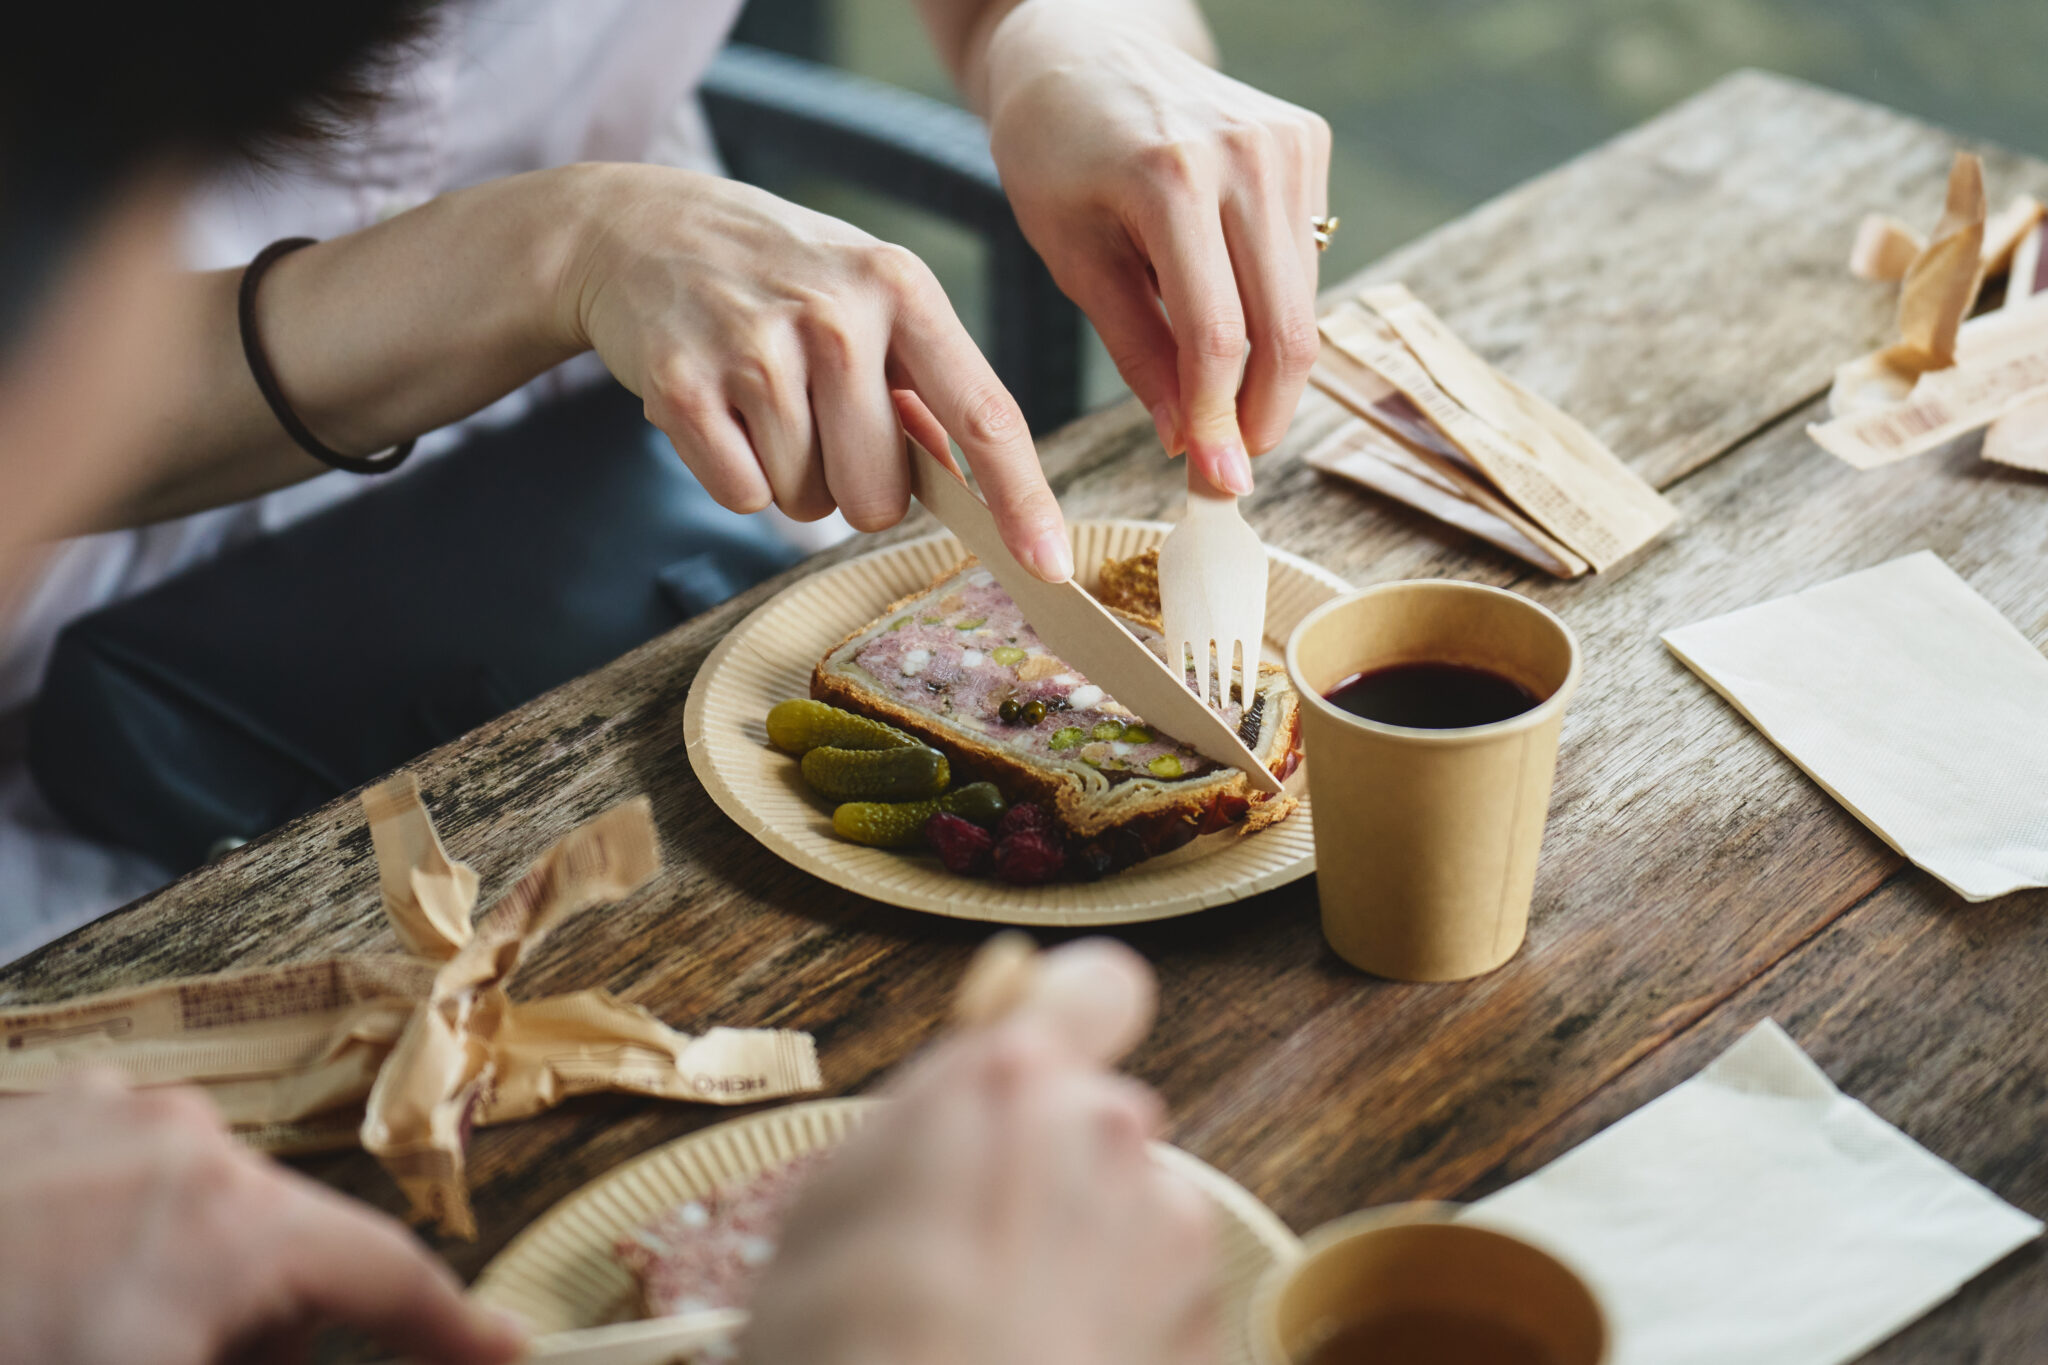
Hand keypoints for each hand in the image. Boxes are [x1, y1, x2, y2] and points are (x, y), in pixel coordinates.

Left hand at [0, 1074, 523, 1364]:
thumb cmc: (12, 1350)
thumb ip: (278, 1358)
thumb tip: (338, 1347)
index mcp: (226, 1222)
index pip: (387, 1277)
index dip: (455, 1331)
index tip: (508, 1357)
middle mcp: (182, 1142)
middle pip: (287, 1249)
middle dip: (273, 1332)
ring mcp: (100, 1118)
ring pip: (204, 1216)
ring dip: (188, 1294)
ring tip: (101, 1336)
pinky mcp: (34, 1115)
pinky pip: (124, 1185)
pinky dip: (119, 1249)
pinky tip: (54, 1301)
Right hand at [560, 165, 1071, 580]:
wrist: (637, 227)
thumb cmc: (778, 274)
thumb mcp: (868, 295)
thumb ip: (926, 387)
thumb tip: (975, 483)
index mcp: (902, 288)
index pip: (983, 414)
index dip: (1021, 499)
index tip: (1049, 565)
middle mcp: (837, 314)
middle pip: (880, 496)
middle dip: (852, 484)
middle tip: (816, 419)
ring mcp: (756, 349)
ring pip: (807, 504)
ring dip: (787, 474)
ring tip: (758, 399)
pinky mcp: (683, 387)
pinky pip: (742, 497)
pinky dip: (731, 473)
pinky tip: (716, 409)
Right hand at [740, 939, 1217, 1364]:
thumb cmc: (856, 1352)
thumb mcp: (826, 1207)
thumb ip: (919, 1115)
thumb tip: (969, 1080)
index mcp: (1009, 1079)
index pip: (1096, 987)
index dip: (1073, 1018)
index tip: (1034, 1066)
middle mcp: (1107, 1132)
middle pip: (1091, 1116)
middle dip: (1046, 1162)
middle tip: (968, 1242)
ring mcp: (1168, 1230)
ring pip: (1128, 1207)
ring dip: (1085, 1246)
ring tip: (1004, 1321)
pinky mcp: (1204, 1323)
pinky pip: (1160, 1294)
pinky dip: (1119, 1322)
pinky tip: (1047, 1357)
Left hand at [983, 3, 1330, 493]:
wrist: (1085, 48)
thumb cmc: (1056, 153)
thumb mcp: (1072, 256)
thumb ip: (1136, 349)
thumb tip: (1185, 441)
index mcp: (1170, 178)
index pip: (1217, 333)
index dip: (1220, 420)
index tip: (1215, 483)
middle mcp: (1245, 154)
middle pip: (1285, 327)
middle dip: (1264, 414)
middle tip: (1234, 468)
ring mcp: (1288, 143)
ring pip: (1304, 303)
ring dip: (1271, 375)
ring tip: (1224, 411)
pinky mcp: (1307, 142)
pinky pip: (1304, 263)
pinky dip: (1273, 313)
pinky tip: (1229, 326)